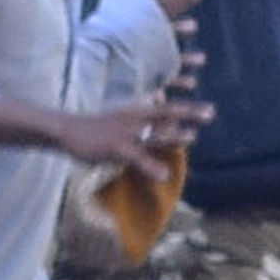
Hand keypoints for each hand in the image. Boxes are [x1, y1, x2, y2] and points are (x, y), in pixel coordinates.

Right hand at [41, 95, 207, 176]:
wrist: (68, 130)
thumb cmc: (98, 128)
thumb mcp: (123, 121)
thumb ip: (145, 125)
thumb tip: (167, 130)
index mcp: (136, 111)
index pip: (166, 105)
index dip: (186, 104)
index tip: (209, 103)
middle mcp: (134, 118)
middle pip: (167, 112)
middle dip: (189, 111)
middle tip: (211, 111)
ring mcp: (125, 132)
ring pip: (153, 133)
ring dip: (173, 135)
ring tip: (193, 136)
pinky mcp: (115, 148)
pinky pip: (137, 157)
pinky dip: (151, 166)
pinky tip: (164, 175)